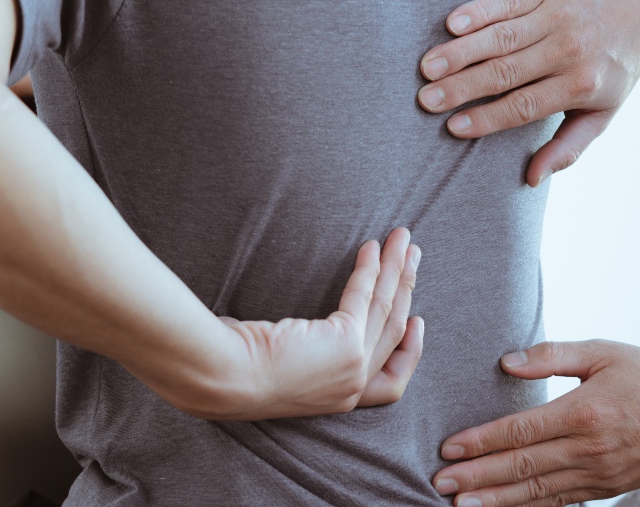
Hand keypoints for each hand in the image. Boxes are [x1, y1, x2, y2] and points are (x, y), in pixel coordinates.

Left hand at [176, 228, 423, 419]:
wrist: (224, 378)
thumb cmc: (236, 372)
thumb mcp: (282, 369)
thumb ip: (304, 356)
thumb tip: (297, 332)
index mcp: (341, 400)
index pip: (391, 380)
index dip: (409, 350)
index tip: (415, 320)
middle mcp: (353, 389)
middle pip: (395, 333)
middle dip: (407, 288)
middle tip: (414, 257)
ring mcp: (354, 368)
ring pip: (388, 308)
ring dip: (398, 268)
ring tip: (403, 239)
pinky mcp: (346, 344)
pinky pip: (364, 295)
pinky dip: (370, 268)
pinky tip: (371, 246)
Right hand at [417, 0, 639, 185]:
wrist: (637, 5)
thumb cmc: (612, 68)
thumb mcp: (602, 114)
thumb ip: (569, 148)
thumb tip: (534, 179)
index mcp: (581, 85)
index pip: (524, 106)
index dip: (487, 118)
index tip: (453, 127)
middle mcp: (569, 49)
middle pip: (506, 72)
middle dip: (463, 87)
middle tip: (426, 100)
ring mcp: (557, 16)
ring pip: (500, 37)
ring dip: (460, 52)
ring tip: (428, 68)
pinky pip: (505, 1)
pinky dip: (478, 11)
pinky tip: (451, 24)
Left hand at [432, 340, 639, 505]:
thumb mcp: (601, 352)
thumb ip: (552, 356)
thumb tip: (506, 363)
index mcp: (585, 411)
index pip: (521, 430)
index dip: (482, 441)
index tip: (449, 447)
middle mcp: (590, 449)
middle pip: (523, 467)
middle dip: (478, 477)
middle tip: (440, 483)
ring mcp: (600, 474)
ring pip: (539, 492)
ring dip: (498, 500)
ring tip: (462, 505)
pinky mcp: (608, 488)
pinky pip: (562, 502)